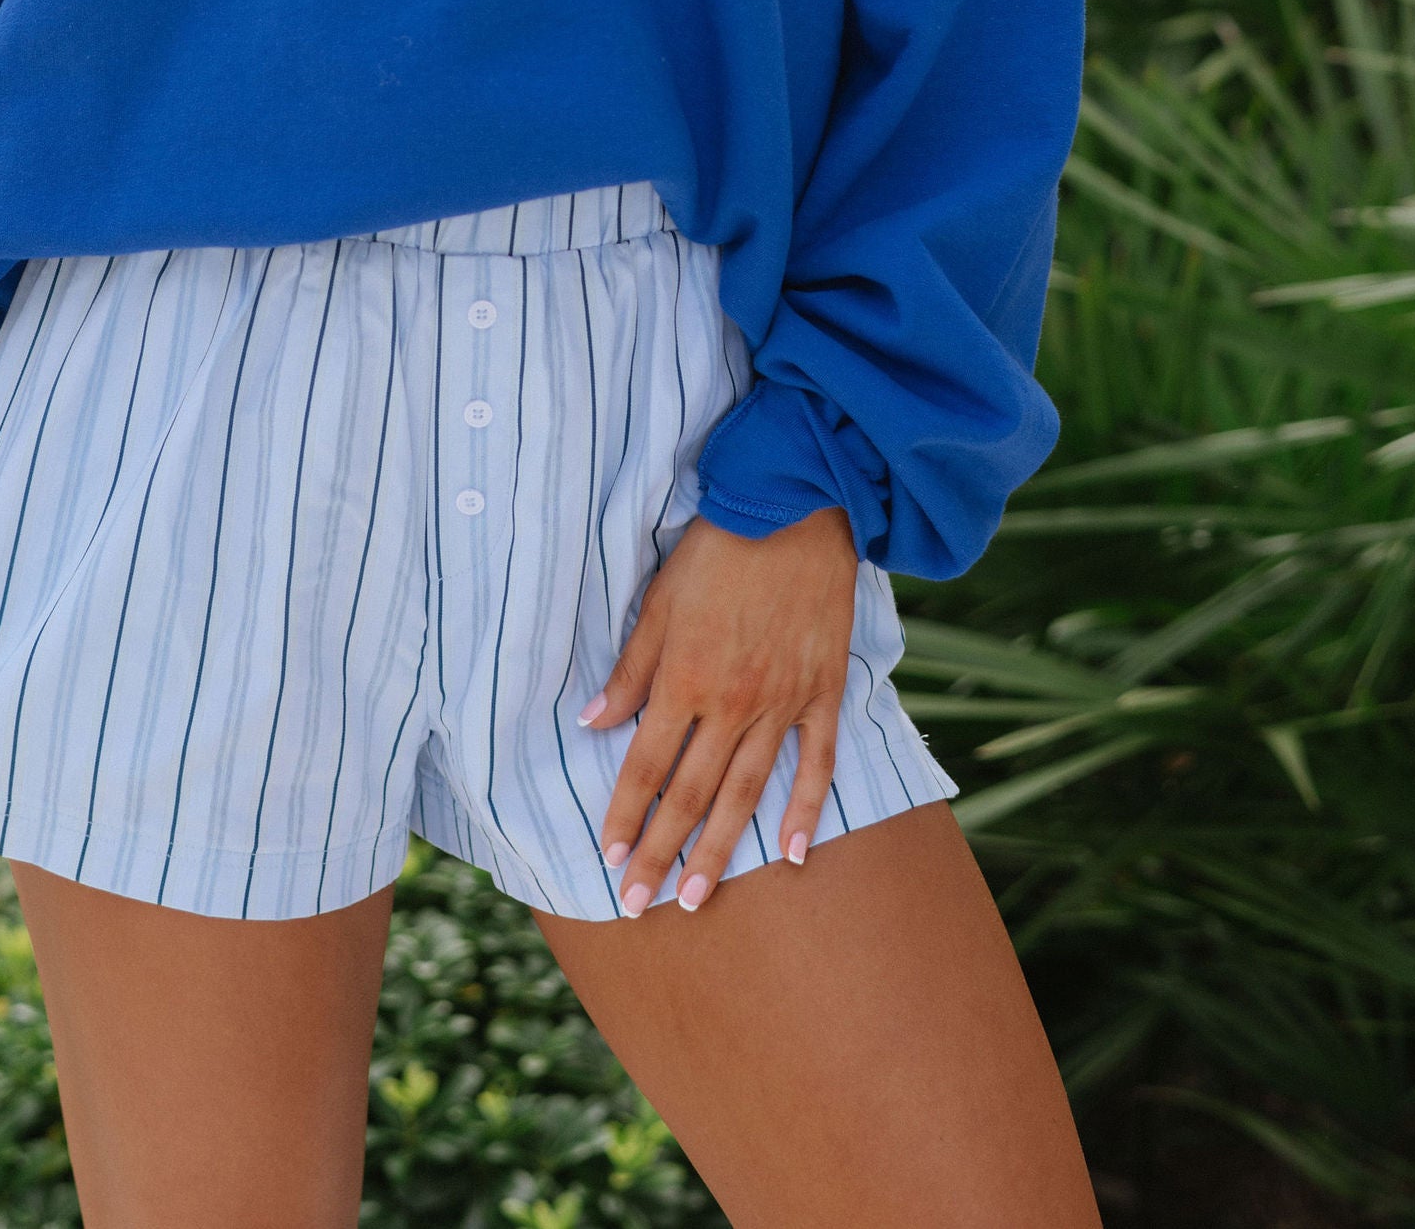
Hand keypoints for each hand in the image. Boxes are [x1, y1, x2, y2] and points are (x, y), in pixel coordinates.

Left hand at [579, 506, 856, 917]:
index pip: (646, 765)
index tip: (607, 858)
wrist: (793, 509)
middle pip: (691, 794)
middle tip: (640, 905)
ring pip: (747, 793)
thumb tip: (591, 723)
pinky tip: (795, 853)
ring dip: (720, 850)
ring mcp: (783, 702)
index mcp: (685, 678)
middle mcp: (733, 702)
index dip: (625, 814)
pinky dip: (806, 810)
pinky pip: (817, 763)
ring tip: (697, 897)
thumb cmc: (717, 550)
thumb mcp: (658, 602)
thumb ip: (629, 670)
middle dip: (661, 854)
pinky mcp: (823, 692)